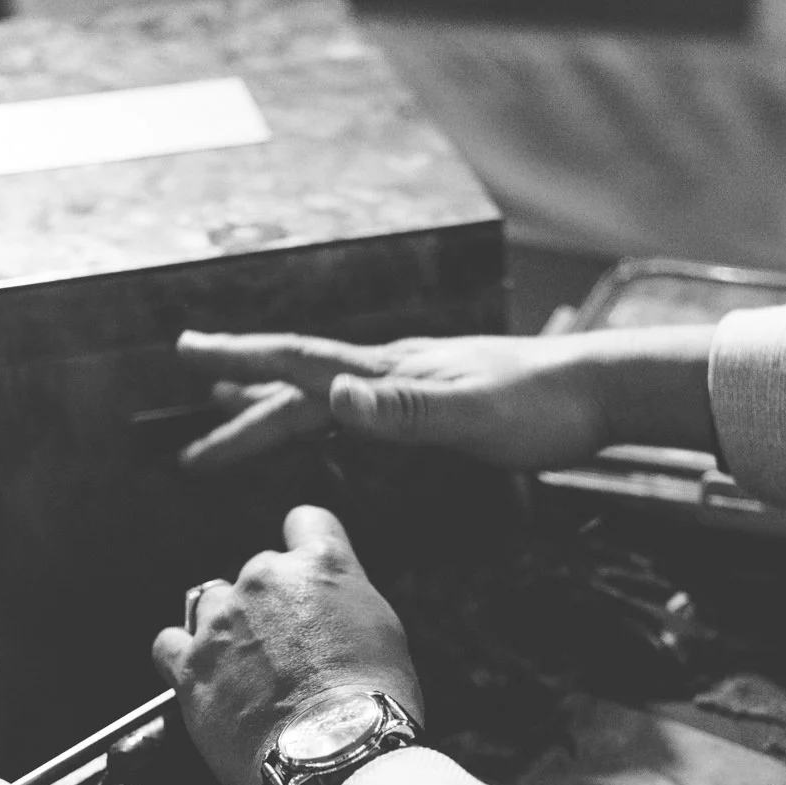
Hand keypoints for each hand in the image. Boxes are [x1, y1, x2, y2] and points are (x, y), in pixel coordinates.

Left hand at [152, 505, 421, 784]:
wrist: (335, 752)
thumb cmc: (371, 701)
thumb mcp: (383, 630)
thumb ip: (346, 599)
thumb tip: (330, 605)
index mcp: (321, 564)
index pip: (305, 521)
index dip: (306, 548)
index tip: (306, 576)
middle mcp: (266, 579)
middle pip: (259, 572)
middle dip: (270, 605)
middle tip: (290, 652)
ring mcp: (223, 620)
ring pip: (213, 604)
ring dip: (228, 629)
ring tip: (249, 673)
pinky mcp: (191, 664)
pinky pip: (168, 643)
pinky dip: (183, 655)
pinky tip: (204, 676)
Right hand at [175, 330, 620, 474]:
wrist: (600, 390)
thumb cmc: (540, 406)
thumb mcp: (469, 415)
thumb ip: (402, 410)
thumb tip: (333, 399)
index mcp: (388, 372)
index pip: (298, 363)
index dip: (239, 360)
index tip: (186, 350)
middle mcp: (391, 371)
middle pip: (298, 387)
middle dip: (239, 407)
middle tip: (189, 434)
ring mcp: (413, 382)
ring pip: (324, 395)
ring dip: (273, 406)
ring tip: (230, 406)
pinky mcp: (436, 401)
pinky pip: (359, 408)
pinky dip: (323, 415)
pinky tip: (328, 417)